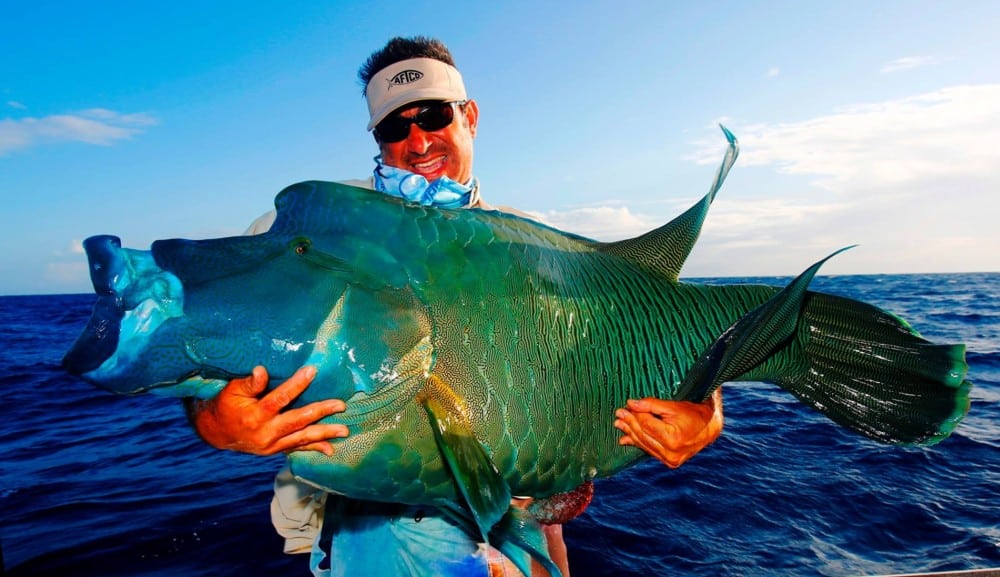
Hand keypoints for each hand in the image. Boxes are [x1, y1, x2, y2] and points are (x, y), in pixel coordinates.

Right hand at [189, 365, 347, 455]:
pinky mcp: (274, 450)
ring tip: (344, 431)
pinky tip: (330, 449)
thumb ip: (249, 383)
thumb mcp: (232, 391)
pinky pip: (297, 449)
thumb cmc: (225, 405)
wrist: (216, 432)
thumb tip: (262, 370)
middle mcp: (265, 433)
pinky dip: (314, 448)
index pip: (279, 399)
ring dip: (324, 434)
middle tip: (340, 405)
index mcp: (255, 415)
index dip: (296, 385)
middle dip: (321, 412)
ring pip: (302, 438)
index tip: (312, 371)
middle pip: (297, 421)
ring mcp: (271, 445)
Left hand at [614, 388, 722, 467]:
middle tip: (618, 414)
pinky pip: (650, 451)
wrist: (709, 428)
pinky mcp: (670, 462)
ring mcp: (671, 459)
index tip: (625, 406)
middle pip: (644, 435)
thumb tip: (631, 404)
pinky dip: (638, 443)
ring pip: (645, 444)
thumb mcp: (673, 406)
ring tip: (619, 424)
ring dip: (630, 434)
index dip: (635, 414)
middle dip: (630, 423)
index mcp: (673, 438)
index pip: (647, 424)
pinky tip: (626, 439)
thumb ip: (652, 405)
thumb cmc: (693, 413)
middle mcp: (671, 452)